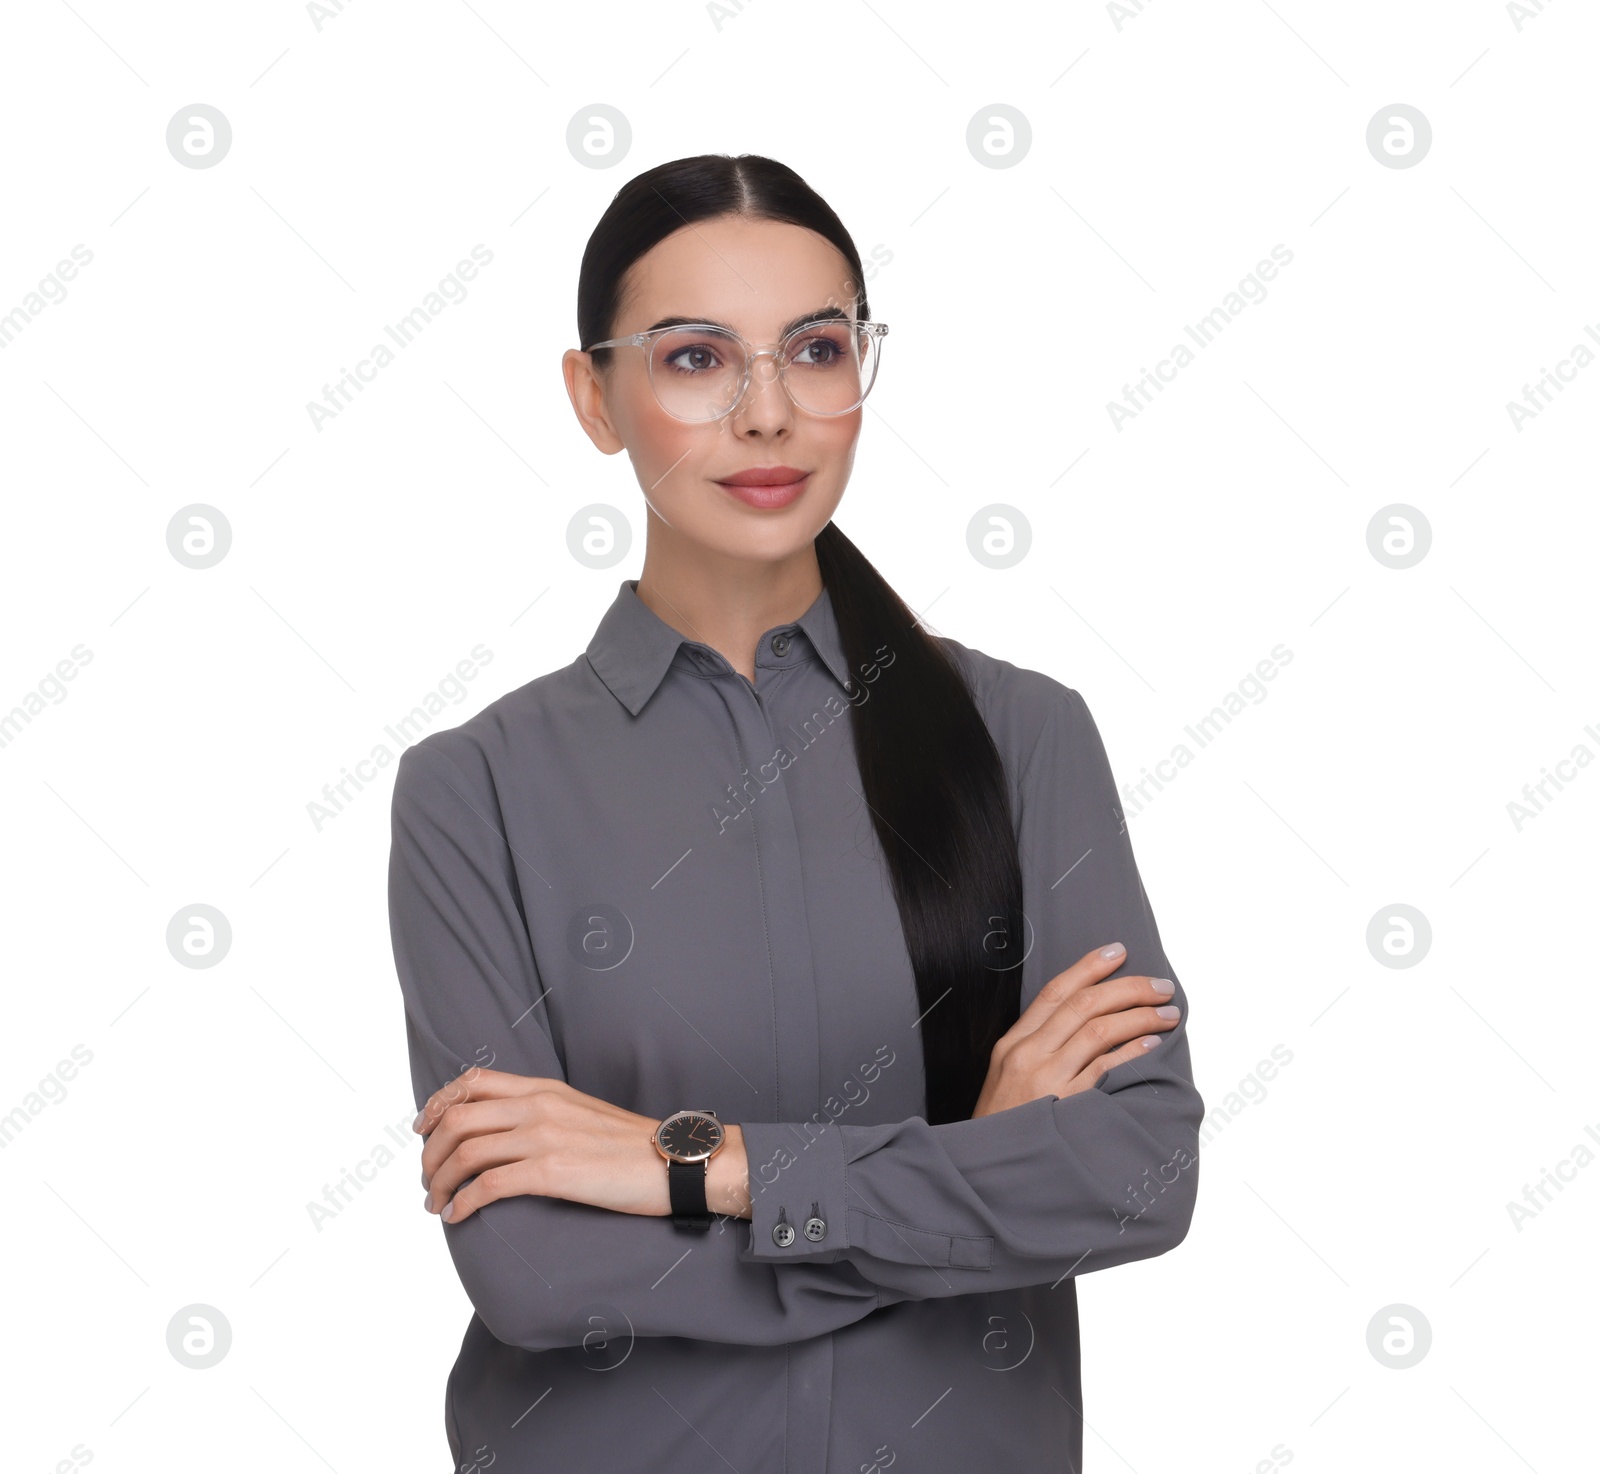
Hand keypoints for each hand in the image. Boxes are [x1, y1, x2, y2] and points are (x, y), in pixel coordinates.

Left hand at [413, 1067, 747, 1224]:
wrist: (674, 1162)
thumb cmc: (631, 1147)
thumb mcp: (581, 1113)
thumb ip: (543, 1114)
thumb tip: (506, 1134)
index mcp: (545, 1089)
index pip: (473, 1081)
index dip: (438, 1103)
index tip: (422, 1129)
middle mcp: (539, 1105)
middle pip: (457, 1119)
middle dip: (429, 1153)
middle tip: (427, 1180)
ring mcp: (545, 1136)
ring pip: (465, 1152)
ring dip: (439, 1182)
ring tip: (436, 1204)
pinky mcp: (554, 1171)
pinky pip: (488, 1186)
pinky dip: (462, 1203)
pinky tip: (457, 1216)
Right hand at [972, 942, 1180, 1117]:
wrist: (986, 1170)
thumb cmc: (1003, 1126)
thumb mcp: (1007, 1077)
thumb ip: (1038, 1049)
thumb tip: (1085, 1024)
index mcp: (1013, 1042)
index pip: (1055, 992)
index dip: (1088, 967)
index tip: (1118, 952)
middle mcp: (1027, 1053)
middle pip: (1083, 1005)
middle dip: (1128, 988)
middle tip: (1161, 985)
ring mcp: (1045, 1078)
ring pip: (1098, 1030)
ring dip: (1139, 1016)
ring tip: (1167, 1013)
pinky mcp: (1063, 1105)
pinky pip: (1104, 1068)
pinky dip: (1131, 1053)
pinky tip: (1152, 1045)